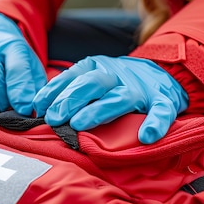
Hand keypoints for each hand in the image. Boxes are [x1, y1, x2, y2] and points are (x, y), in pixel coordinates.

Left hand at [32, 55, 188, 143]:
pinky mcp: (164, 100)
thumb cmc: (115, 84)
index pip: (73, 76)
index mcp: (98, 67)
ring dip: (100, 110)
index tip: (40, 108)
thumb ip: (68, 90)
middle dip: (71, 100)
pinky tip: (147, 136)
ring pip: (121, 97)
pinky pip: (162, 111)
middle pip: (93, 83)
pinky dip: (156, 122)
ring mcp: (141, 89)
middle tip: (55, 119)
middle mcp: (118, 75)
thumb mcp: (91, 77)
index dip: (55, 91)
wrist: (161, 74)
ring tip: (80, 125)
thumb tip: (40, 107)